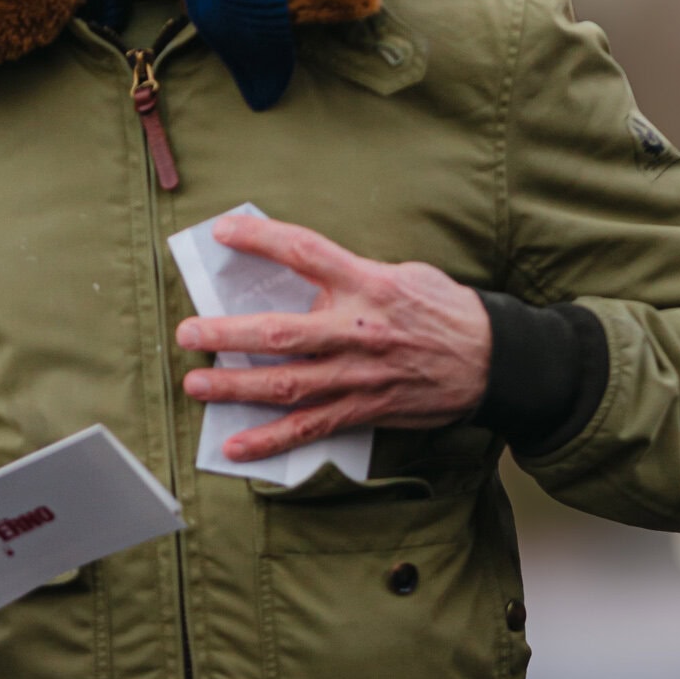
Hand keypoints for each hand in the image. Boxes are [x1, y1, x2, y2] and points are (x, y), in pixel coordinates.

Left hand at [175, 213, 492, 462]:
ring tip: (196, 383)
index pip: (304, 252)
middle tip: (188, 332)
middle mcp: (358, 331)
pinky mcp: (363, 410)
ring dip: (236, 387)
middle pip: (280, 333)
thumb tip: (300, 274)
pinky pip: (309, 429)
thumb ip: (351, 274)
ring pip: (286, 385)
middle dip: (227, 334)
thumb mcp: (402, 274)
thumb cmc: (443, 312)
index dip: (259, 239)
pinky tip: (235, 445)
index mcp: (368, 284)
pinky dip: (269, 441)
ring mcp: (359, 376)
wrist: (492, 361)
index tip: (223, 233)